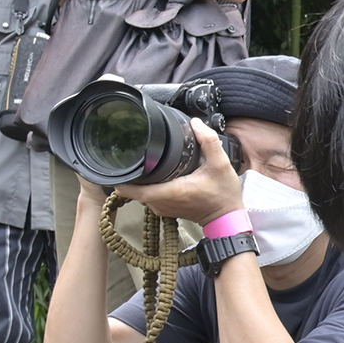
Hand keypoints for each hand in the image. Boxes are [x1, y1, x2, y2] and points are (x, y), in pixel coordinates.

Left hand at [117, 120, 241, 224]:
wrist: (228, 218)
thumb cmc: (224, 195)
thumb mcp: (221, 165)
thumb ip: (209, 141)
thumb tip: (196, 124)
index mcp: (172, 192)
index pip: (136, 191)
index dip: (123, 181)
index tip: (116, 168)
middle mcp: (164, 202)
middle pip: (135, 190)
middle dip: (130, 175)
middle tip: (129, 158)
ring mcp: (164, 208)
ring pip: (141, 194)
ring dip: (139, 182)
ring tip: (141, 165)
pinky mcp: (167, 210)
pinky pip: (149, 198)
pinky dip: (148, 188)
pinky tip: (154, 177)